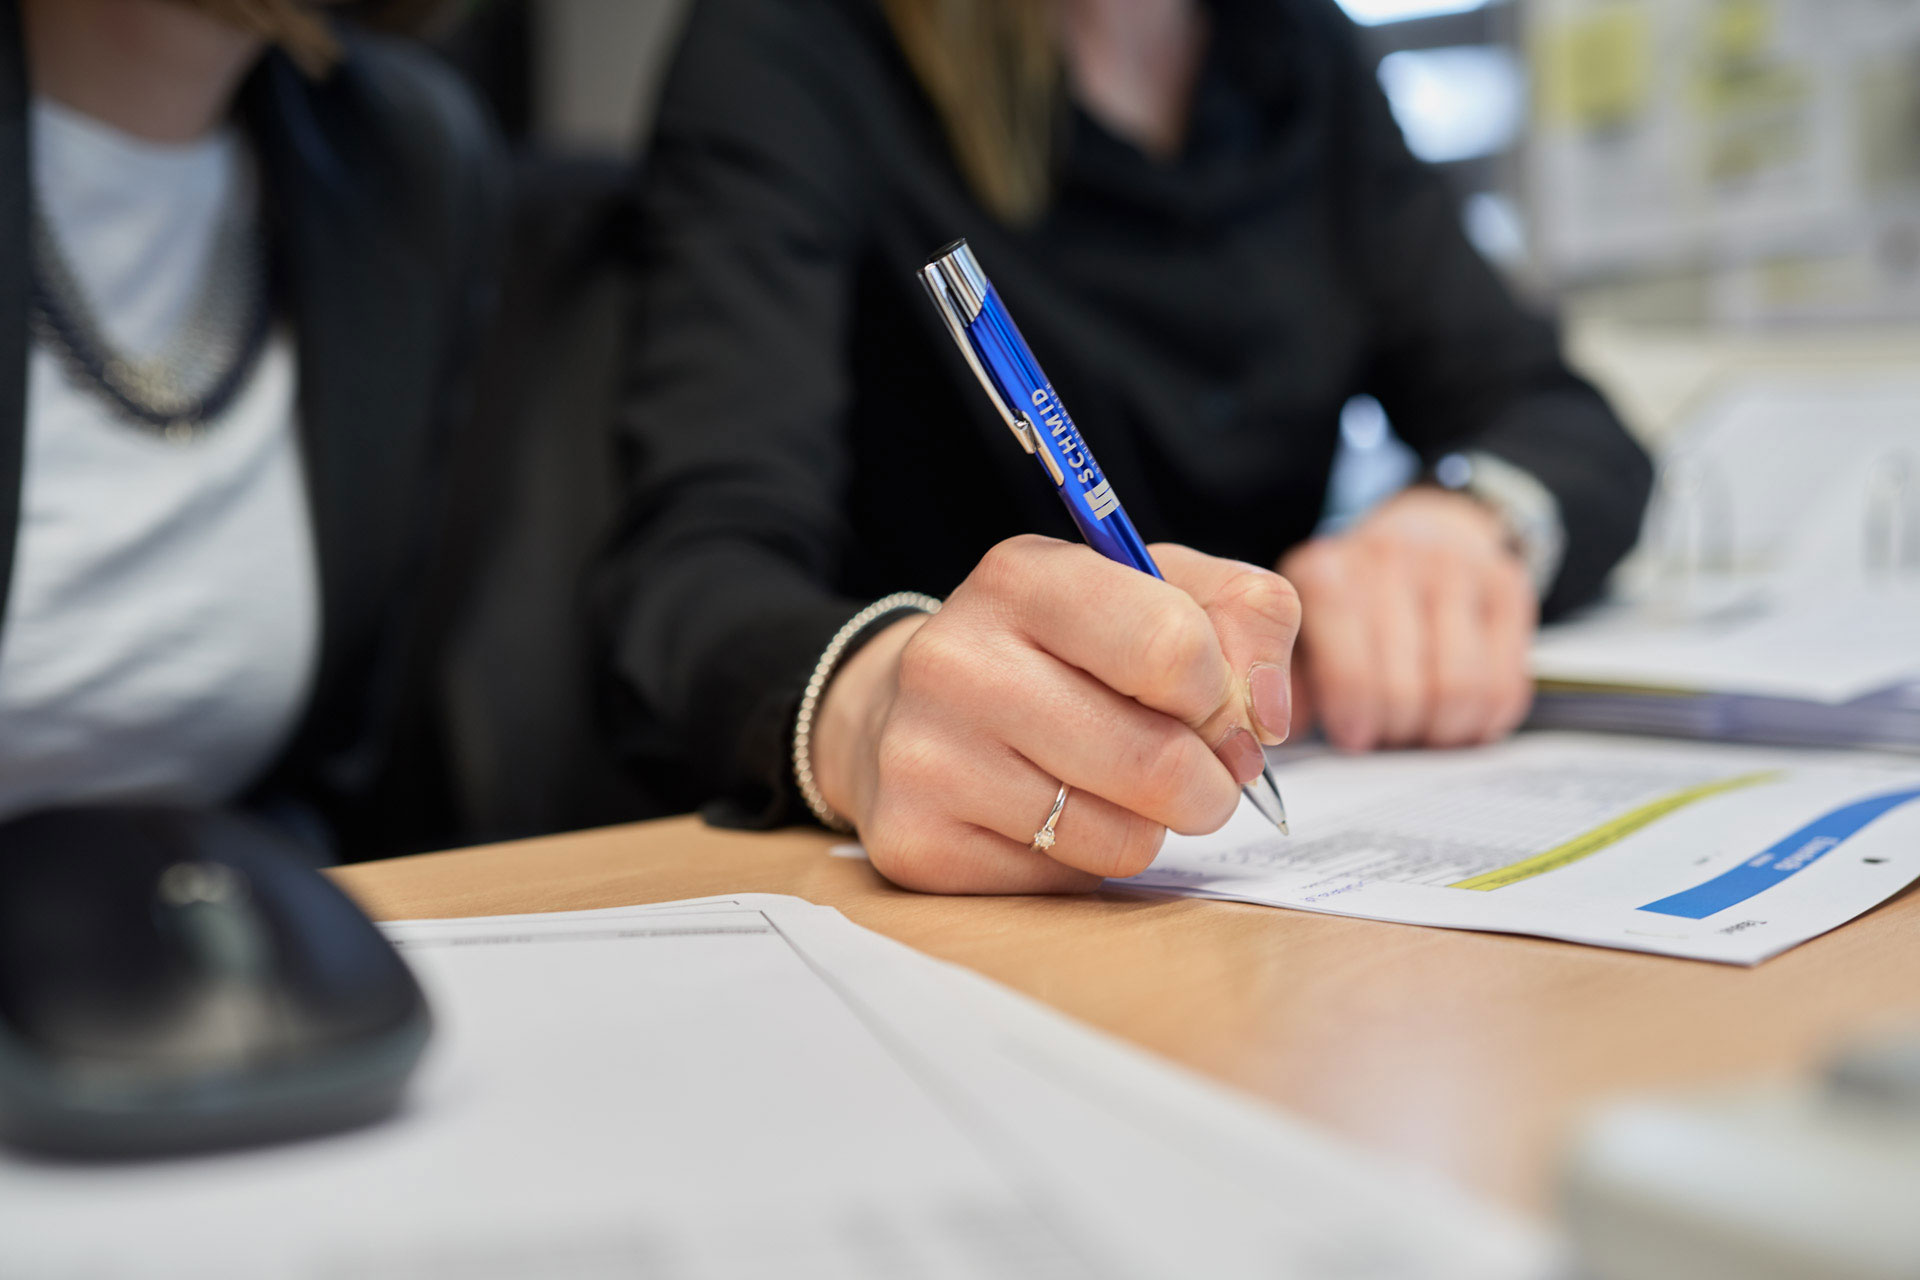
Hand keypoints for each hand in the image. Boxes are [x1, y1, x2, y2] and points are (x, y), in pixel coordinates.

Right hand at [811, 536, 1299, 892]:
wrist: (905, 710)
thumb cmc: (1060, 650)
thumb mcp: (1154, 591)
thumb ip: (1246, 619)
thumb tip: (1268, 716)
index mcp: (1021, 578)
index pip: (1173, 648)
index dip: (1223, 695)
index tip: (1212, 706)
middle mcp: (956, 660)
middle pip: (1158, 762)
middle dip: (1208, 783)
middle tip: (1196, 774)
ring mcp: (926, 756)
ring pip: (1121, 838)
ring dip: (1149, 827)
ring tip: (1113, 789)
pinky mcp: (917, 842)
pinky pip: (1067, 882)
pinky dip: (1086, 862)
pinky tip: (1050, 818)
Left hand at [1279, 487, 1535, 751]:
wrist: (1425, 528)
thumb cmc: (1356, 598)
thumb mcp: (1305, 627)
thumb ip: (1288, 680)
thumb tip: (1274, 732)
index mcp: (1324, 571)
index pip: (1348, 671)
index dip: (1354, 718)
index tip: (1353, 737)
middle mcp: (1388, 558)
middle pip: (1403, 689)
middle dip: (1395, 730)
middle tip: (1387, 732)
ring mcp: (1453, 565)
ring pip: (1460, 689)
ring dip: (1442, 728)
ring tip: (1423, 726)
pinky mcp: (1506, 580)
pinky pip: (1505, 681)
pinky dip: (1487, 717)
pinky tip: (1464, 714)